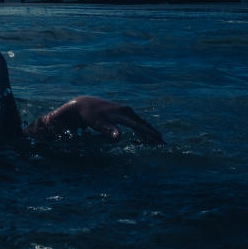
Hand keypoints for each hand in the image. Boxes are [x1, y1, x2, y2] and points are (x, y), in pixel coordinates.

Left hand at [38, 96, 163, 144]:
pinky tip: (144, 138)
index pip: (139, 125)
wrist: (83, 104)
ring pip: (140, 124)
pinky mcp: (122, 114)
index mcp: (123, 113)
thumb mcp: (98, 123)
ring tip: (158, 142)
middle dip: (153, 134)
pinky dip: (141, 130)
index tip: (159, 139)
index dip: (149, 133)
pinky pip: (135, 123)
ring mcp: (125, 111)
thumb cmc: (90, 115)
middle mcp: (127, 111)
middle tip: (164, 143)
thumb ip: (108, 130)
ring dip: (148, 133)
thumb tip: (118, 137)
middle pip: (143, 124)